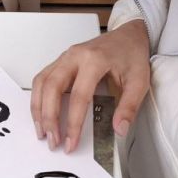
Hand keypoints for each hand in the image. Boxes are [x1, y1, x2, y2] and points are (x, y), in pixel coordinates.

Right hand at [32, 19, 149, 152]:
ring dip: (38, 109)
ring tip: (42, 132)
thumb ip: (129, 106)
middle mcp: (75, 56)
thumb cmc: (132, 55)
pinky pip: (42, 78)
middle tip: (52, 141)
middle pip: (52, 88)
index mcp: (95, 59)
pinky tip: (41, 114)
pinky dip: (38, 98)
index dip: (73, 123)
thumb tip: (119, 129)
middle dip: (49, 118)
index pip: (79, 96)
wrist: (128, 35)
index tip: (71, 143)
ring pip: (42, 82)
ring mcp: (65, 56)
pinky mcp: (61, 60)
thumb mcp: (139, 81)